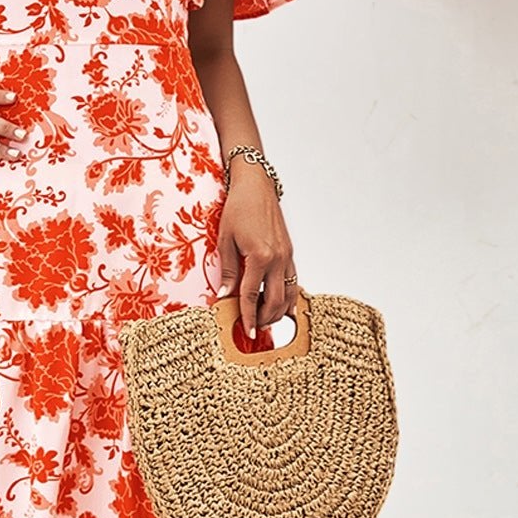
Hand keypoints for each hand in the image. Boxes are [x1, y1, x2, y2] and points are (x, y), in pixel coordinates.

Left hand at [215, 171, 296, 337]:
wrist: (257, 186)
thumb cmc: (239, 208)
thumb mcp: (225, 239)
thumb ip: (226, 269)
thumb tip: (224, 295)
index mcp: (260, 256)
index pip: (252, 295)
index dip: (247, 316)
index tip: (246, 332)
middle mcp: (278, 258)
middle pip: (275, 300)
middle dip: (265, 319)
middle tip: (253, 329)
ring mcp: (287, 256)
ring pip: (289, 293)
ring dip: (278, 311)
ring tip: (265, 320)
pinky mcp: (290, 252)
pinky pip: (293, 281)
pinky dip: (289, 296)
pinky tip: (281, 305)